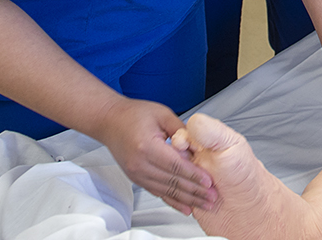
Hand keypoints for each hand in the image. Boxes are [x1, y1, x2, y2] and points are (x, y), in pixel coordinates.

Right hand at [94, 97, 215, 214]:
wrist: (110, 121)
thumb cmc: (134, 114)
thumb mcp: (162, 114)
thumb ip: (181, 130)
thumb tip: (198, 145)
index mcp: (147, 146)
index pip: (175, 164)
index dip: (193, 174)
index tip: (209, 182)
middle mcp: (140, 163)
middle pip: (172, 181)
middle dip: (194, 191)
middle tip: (212, 197)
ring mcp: (136, 173)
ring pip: (166, 191)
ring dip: (186, 199)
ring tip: (203, 204)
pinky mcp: (136, 178)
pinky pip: (157, 192)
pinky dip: (173, 201)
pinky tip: (185, 207)